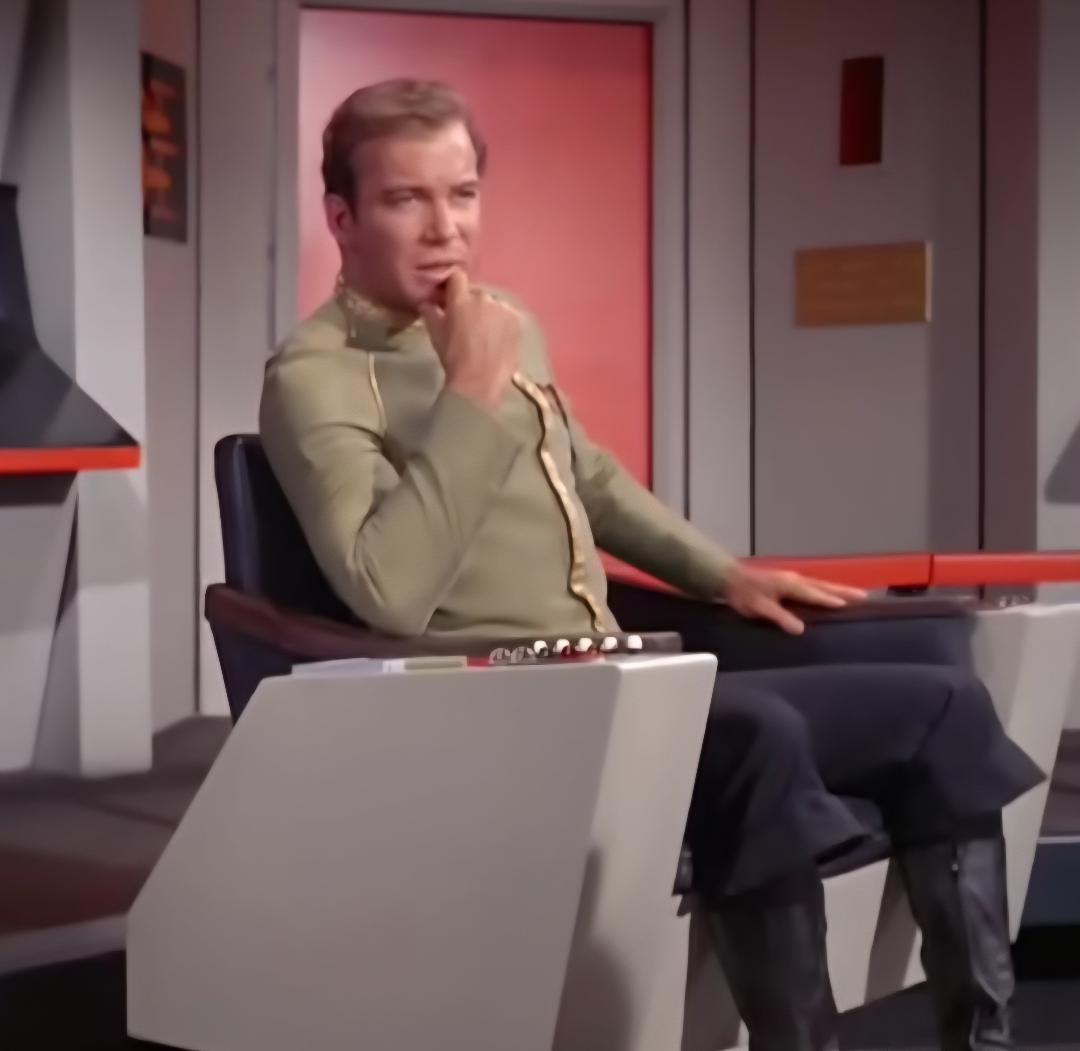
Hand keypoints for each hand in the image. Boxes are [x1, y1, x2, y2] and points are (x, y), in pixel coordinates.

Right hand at [420, 270, 519, 413]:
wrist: (479, 381)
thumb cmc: (453, 358)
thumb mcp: (436, 336)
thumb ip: (430, 314)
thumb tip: (426, 303)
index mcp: (461, 299)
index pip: (457, 276)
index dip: (454, 285)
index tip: (451, 297)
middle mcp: (483, 298)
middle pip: (476, 294)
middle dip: (472, 305)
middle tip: (468, 324)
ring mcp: (502, 308)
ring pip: (493, 305)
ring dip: (489, 314)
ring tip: (485, 335)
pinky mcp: (517, 321)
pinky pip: (507, 316)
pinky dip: (503, 324)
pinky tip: (499, 340)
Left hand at [723, 565, 866, 634]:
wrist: (729, 578)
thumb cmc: (743, 593)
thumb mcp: (759, 607)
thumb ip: (779, 617)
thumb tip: (800, 630)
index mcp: (789, 584)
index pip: (814, 594)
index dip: (830, 600)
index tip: (848, 604)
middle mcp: (794, 579)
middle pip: (823, 586)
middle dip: (844, 591)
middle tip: (865, 596)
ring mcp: (792, 579)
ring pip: (820, 584)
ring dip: (838, 589)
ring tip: (856, 595)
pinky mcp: (789, 582)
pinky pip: (813, 586)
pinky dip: (826, 590)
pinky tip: (830, 596)